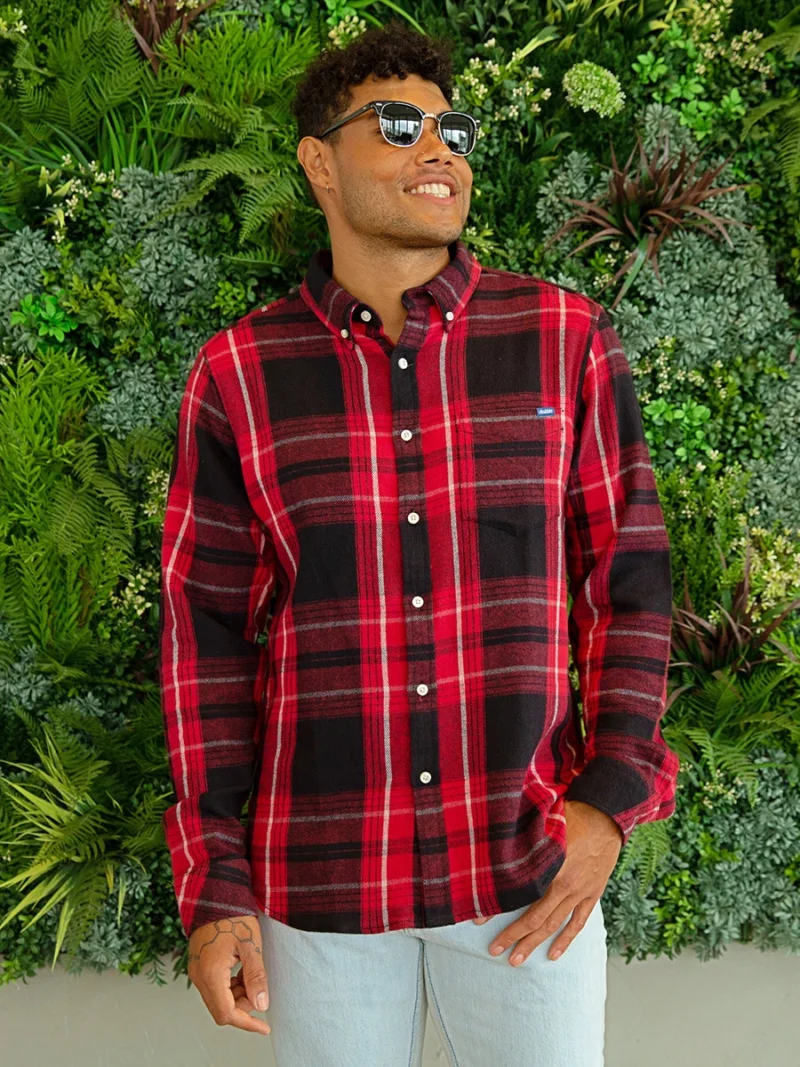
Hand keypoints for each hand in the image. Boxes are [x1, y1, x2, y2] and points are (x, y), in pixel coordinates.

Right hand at [187, 915, 270, 1035]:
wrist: (213, 895)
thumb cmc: (232, 915)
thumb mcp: (251, 945)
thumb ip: (256, 976)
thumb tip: (261, 1004)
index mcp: (211, 974)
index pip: (227, 1013)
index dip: (247, 1023)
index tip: (265, 1027)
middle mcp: (199, 977)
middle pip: (221, 1010)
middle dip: (243, 1007)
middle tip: (260, 989)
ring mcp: (196, 971)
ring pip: (218, 999)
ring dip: (238, 996)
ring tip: (252, 974)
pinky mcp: (199, 966)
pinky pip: (214, 987)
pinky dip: (230, 987)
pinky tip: (242, 970)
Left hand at [472, 799, 622, 964]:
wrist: (607, 815)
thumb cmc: (573, 814)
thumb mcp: (546, 823)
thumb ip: (525, 840)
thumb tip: (496, 842)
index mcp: (550, 867)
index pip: (519, 896)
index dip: (498, 909)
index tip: (478, 920)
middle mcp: (565, 885)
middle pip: (535, 918)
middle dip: (513, 936)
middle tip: (494, 950)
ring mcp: (580, 892)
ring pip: (554, 924)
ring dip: (534, 943)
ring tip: (516, 959)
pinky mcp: (592, 893)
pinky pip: (578, 921)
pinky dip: (566, 939)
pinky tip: (553, 954)